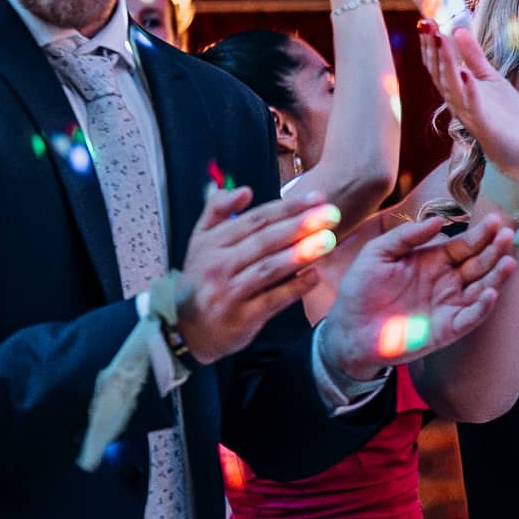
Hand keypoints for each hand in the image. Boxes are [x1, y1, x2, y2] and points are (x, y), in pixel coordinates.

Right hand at [174, 184, 341, 364]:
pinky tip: (315, 276)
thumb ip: (218, 211)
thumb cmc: (202, 280)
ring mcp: (228, 292)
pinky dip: (294, 288)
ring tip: (328, 241)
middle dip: (300, 225)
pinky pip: (272, 300)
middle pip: (264, 240)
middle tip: (331, 215)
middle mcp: (218, 265)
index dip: (288, 208)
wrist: (186, 328)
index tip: (317, 199)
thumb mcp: (201, 241)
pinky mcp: (240, 318)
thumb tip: (244, 190)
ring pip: (268, 268)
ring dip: (300, 254)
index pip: (255, 219)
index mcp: (211, 242)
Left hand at [317, 212, 518, 382]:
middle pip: (478, 264)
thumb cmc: (361, 289)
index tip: (496, 221)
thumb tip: (439, 221)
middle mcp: (446, 282)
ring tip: (508, 262)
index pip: (464, 245)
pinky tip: (491, 293)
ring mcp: (448, 306)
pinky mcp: (446, 329)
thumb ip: (407, 236)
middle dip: (495, 250)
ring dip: (497, 277)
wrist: (348, 329)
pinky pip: (470, 318)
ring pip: (481, 289)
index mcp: (433, 261)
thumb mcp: (379, 253)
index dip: (480, 234)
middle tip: (508, 235)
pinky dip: (482, 307)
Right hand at [423, 21, 518, 180]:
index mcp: (457, 90)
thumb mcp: (489, 78)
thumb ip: (473, 56)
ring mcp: (469, 113)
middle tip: (427, 24)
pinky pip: (473, 105)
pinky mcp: (484, 124)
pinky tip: (465, 73)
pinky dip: (468, 89)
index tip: (425, 21)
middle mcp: (457, 101)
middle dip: (433, 48)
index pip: (437, 64)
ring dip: (446, 62)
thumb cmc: (503, 116)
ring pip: (451, 86)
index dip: (430, 44)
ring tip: (441, 39)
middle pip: (439, 72)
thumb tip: (458, 29)